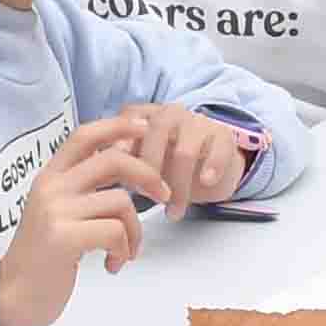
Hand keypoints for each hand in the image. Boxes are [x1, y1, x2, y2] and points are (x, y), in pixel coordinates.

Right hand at [0, 123, 166, 325]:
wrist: (12, 297)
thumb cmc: (43, 257)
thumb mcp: (57, 212)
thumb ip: (83, 189)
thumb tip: (126, 165)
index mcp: (50, 177)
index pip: (85, 135)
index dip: (118, 126)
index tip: (145, 128)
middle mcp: (51, 188)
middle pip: (113, 160)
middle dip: (148, 175)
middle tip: (163, 195)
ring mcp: (55, 211)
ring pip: (120, 202)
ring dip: (135, 230)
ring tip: (125, 251)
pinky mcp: (63, 238)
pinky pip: (115, 232)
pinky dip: (124, 250)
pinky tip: (113, 264)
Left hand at [127, 104, 264, 210]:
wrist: (211, 171)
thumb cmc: (169, 167)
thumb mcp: (145, 163)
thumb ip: (125, 162)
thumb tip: (101, 171)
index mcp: (149, 116)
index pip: (132, 116)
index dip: (122, 137)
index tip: (118, 164)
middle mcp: (174, 114)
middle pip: (158, 130)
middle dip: (149, 166)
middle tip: (146, 195)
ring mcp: (200, 123)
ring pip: (185, 151)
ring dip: (178, 187)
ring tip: (173, 212)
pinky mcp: (225, 137)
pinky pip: (218, 151)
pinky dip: (211, 168)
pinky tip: (205, 183)